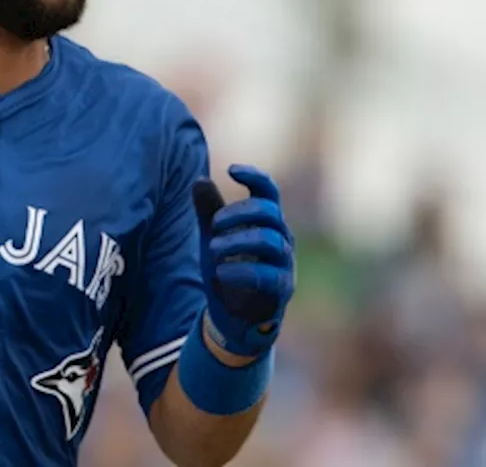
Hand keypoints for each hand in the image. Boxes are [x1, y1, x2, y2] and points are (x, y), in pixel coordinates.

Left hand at [192, 164, 294, 358]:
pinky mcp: (282, 289)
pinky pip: (268, 274)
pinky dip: (240, 271)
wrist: (233, 316)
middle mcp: (281, 239)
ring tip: (212, 249)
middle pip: (268, 212)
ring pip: (269, 240)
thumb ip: (209, 211)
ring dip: (236, 241)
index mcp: (266, 223)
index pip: (268, 192)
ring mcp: (285, 264)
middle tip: (213, 226)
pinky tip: (220, 273)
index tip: (230, 170)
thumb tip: (200, 179)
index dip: (254, 177)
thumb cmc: (228, 270)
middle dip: (237, 213)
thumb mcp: (213, 238)